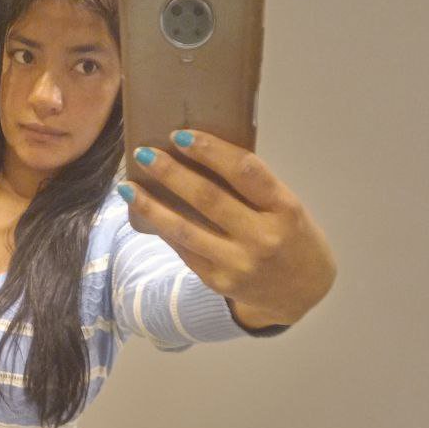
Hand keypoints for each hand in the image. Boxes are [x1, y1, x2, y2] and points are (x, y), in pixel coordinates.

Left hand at [117, 131, 336, 327]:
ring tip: (128, 187)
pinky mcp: (218, 281)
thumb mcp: (286, 206)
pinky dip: (162, 228)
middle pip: (209, 199)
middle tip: (144, 153)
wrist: (300, 292)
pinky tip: (144, 211)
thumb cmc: (291, 235)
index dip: (211, 150)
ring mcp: (238, 263)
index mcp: (285, 209)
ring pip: (185, 230)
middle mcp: (262, 238)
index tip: (181, 135)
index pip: (245, 171)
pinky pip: (183, 249)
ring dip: (151, 206)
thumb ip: (254, 187)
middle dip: (172, 173)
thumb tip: (198, 155)